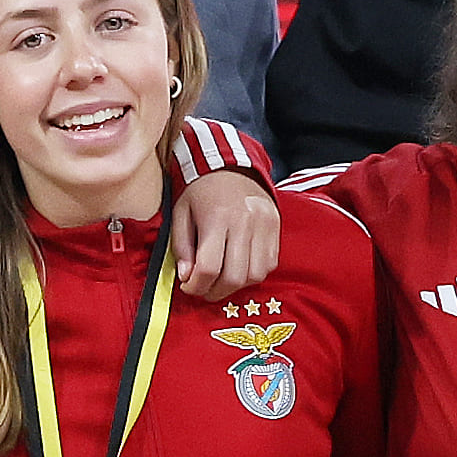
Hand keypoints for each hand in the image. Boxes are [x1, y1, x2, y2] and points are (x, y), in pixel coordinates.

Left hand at [167, 163, 282, 291]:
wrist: (230, 164)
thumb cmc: (200, 190)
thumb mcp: (180, 213)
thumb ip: (181, 247)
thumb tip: (187, 277)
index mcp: (217, 217)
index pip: (209, 267)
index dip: (196, 286)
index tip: (188, 286)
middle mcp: (245, 222)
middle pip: (234, 277)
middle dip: (215, 292)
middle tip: (204, 290)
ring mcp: (265, 225)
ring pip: (255, 275)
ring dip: (236, 286)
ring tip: (221, 280)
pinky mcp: (276, 228)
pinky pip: (269, 264)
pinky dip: (253, 273)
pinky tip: (238, 267)